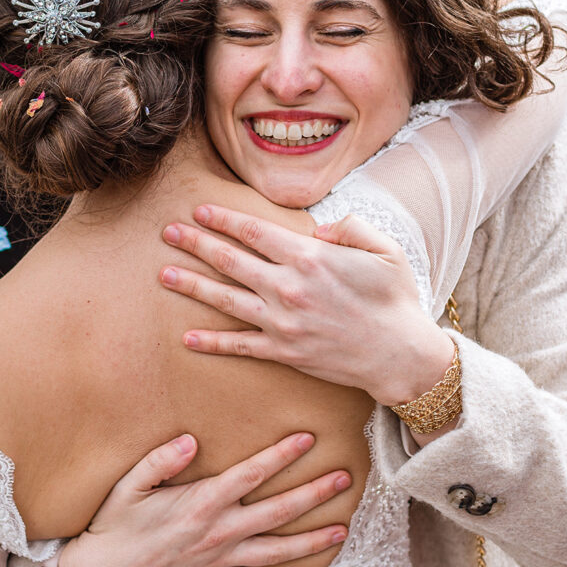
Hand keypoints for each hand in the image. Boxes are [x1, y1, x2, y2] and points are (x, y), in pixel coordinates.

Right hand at [58, 431, 351, 566]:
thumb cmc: (114, 526)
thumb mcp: (129, 486)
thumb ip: (161, 460)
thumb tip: (192, 439)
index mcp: (201, 503)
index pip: (251, 474)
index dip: (281, 455)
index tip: (307, 438)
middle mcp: (218, 532)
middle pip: (277, 512)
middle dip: (314, 494)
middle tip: (344, 478)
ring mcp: (219, 559)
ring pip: (276, 551)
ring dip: (311, 542)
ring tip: (342, 530)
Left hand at [159, 204, 453, 404]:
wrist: (402, 355)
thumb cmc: (396, 300)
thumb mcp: (384, 250)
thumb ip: (349, 228)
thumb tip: (316, 228)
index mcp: (310, 257)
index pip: (253, 231)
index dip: (223, 219)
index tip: (200, 211)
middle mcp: (288, 287)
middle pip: (229, 260)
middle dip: (195, 243)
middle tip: (167, 232)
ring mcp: (282, 322)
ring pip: (225, 299)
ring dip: (192, 285)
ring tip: (165, 274)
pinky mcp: (284, 352)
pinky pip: (240, 345)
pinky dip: (212, 342)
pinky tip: (188, 337)